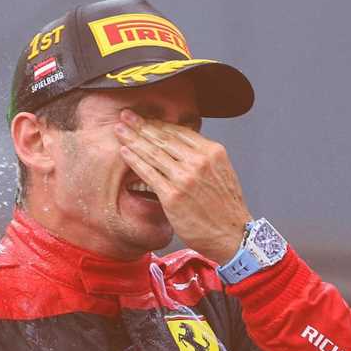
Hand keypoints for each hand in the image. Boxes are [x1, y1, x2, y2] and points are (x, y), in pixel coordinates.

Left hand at [115, 109, 249, 263]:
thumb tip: (183, 148)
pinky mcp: (172, 195)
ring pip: (153, 152)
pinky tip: (123, 151)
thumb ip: (203, 159)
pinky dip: (134, 160)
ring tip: (119, 129)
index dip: (158, 123)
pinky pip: (148, 173)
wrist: (232, 235)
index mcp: (213, 152)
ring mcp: (185, 178)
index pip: (180, 132)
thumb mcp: (222, 173)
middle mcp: (199, 161)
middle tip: (125, 115)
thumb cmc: (225, 208)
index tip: (144, 118)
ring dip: (133, 138)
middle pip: (164, 138)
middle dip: (141, 125)